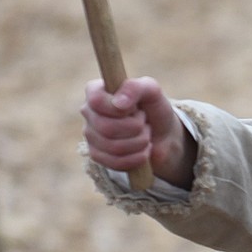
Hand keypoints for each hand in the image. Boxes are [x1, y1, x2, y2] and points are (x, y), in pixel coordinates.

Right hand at [81, 76, 196, 189]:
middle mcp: (88, 112)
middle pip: (106, 127)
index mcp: (96, 91)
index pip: (96, 101)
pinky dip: (137, 158)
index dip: (120, 108)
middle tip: (144, 122)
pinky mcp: (97, 156)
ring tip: (146, 135)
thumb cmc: (154, 109)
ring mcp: (90, 135)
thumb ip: (135, 88)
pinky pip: (115, 163)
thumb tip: (118, 103)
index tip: (135, 108)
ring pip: (113, 147)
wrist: (163, 136)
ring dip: (139, 142)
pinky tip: (143, 150)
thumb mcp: (151, 91)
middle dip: (135, 127)